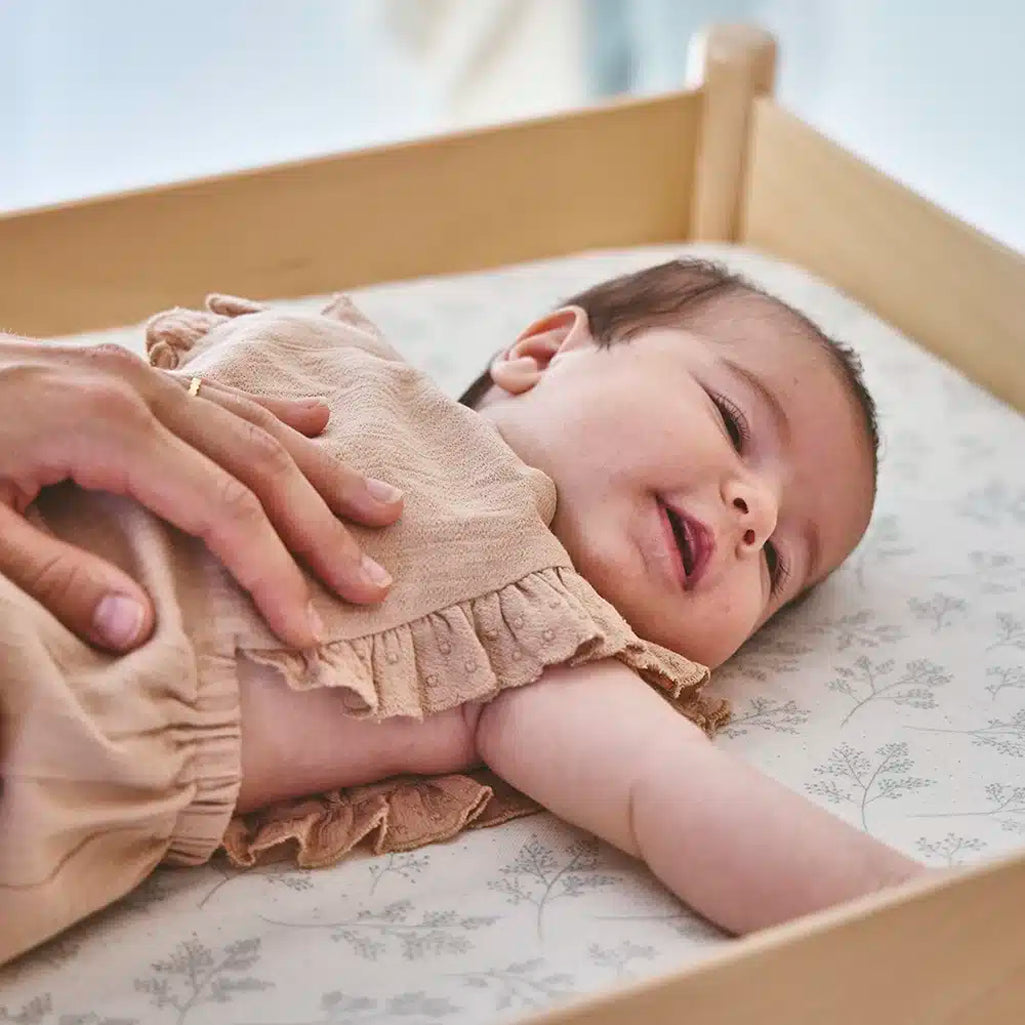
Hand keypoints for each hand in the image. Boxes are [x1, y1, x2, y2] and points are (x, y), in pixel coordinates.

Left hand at [0, 337, 402, 650]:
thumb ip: (52, 577)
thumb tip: (140, 631)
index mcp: (110, 428)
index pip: (225, 511)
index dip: (275, 574)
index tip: (310, 631)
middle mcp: (143, 391)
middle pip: (262, 465)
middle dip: (323, 530)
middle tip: (374, 583)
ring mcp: (139, 373)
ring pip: (258, 424)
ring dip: (324, 472)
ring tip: (384, 509)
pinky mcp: (127, 371)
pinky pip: (225, 391)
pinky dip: (281, 412)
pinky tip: (322, 421)